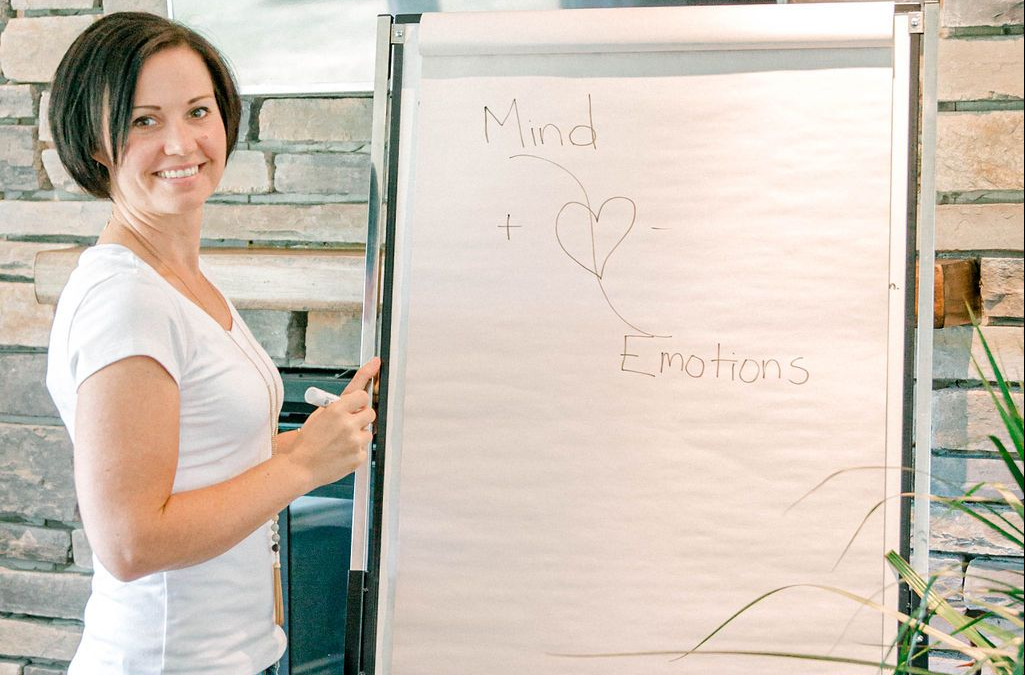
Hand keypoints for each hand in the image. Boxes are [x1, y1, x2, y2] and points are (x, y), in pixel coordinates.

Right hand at [290, 357, 380, 489]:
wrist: (301, 466)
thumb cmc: (308, 441)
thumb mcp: (319, 415)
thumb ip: (339, 404)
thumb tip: (358, 394)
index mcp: (337, 410)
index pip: (363, 395)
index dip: (360, 398)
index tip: (360, 399)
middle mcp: (348, 425)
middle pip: (370, 412)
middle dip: (362, 415)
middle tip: (350, 421)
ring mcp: (355, 442)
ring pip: (368, 431)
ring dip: (359, 433)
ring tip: (341, 440)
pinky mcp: (358, 456)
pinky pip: (364, 448)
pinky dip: (356, 449)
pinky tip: (341, 451)